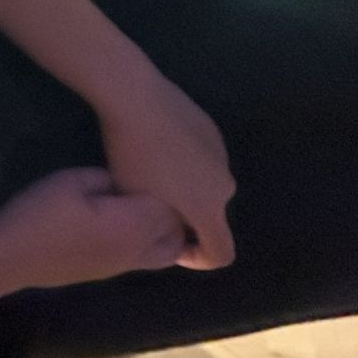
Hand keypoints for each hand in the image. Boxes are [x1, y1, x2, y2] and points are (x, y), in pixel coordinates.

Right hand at [0, 167, 187, 287]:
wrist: (11, 257)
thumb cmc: (41, 215)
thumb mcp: (69, 181)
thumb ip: (104, 178)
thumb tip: (119, 183)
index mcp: (132, 225)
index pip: (170, 209)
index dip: (167, 189)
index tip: (154, 170)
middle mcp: (137, 251)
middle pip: (176, 236)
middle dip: (173, 214)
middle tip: (153, 188)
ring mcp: (124, 267)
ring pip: (167, 255)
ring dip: (166, 234)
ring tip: (148, 211)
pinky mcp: (110, 274)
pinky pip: (147, 261)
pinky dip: (151, 245)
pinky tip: (127, 227)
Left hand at [99, 76, 236, 268]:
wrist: (135, 97)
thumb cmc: (131, 155)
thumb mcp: (137, 202)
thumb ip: (160, 225)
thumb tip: (171, 225)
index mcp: (210, 208)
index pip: (221, 254)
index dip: (198, 259)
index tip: (171, 245)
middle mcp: (225, 184)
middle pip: (211, 215)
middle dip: (186, 217)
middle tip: (150, 204)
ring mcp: (222, 154)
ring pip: (205, 184)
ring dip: (186, 186)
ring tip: (148, 170)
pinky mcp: (212, 129)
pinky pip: (202, 158)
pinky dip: (185, 160)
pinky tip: (156, 145)